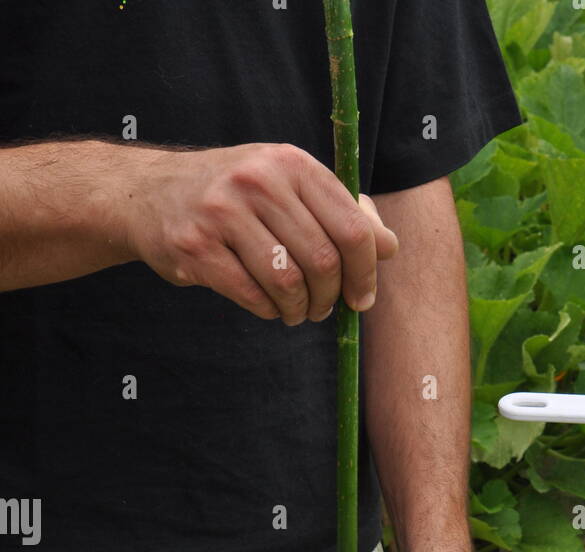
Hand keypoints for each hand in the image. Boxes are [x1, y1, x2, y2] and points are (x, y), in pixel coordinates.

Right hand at [122, 143, 398, 323]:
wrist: (149, 194)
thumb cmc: (235, 197)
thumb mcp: (289, 187)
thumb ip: (341, 212)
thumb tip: (389, 248)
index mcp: (291, 163)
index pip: (352, 228)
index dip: (365, 273)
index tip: (362, 298)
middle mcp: (258, 180)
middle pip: (323, 260)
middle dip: (330, 298)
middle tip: (322, 310)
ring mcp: (222, 212)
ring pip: (288, 282)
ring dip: (299, 309)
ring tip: (296, 311)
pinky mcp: (195, 246)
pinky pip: (252, 295)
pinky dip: (268, 310)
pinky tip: (267, 306)